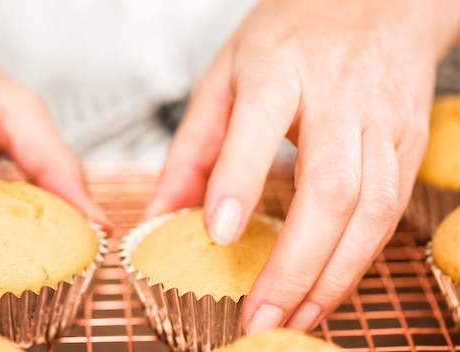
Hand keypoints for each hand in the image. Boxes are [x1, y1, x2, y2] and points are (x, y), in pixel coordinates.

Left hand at [147, 0, 459, 332]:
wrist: (377, 2)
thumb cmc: (294, 36)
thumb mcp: (225, 76)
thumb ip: (191, 147)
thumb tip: (158, 214)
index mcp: (280, 69)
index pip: (260, 122)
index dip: (240, 180)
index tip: (218, 233)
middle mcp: (338, 96)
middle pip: (329, 187)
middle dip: (295, 262)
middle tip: (259, 314)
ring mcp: (381, 122)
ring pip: (370, 210)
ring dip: (332, 275)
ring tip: (293, 318)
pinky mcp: (408, 144)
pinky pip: (390, 213)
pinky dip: (359, 260)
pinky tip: (329, 288)